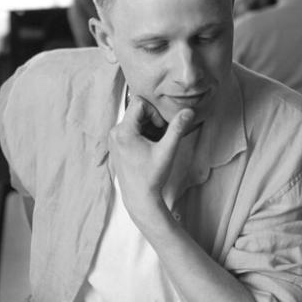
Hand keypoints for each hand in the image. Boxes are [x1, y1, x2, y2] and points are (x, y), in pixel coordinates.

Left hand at [107, 98, 194, 227]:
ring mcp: (113, 140)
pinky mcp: (115, 146)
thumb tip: (189, 111)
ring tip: (155, 145)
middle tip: (161, 137)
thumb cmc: (152, 176)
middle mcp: (114, 133)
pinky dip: (141, 135)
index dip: (154, 112)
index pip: (139, 103)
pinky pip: (129, 130)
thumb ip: (178, 128)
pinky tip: (148, 150)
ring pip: (134, 121)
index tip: (161, 129)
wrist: (140, 198)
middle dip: (152, 120)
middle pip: (136, 112)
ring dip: (148, 128)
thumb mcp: (167, 151)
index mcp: (123, 131)